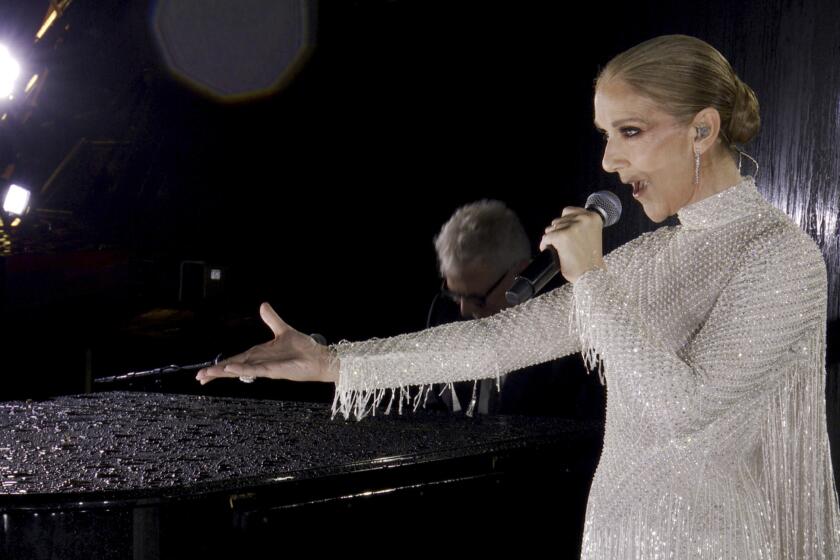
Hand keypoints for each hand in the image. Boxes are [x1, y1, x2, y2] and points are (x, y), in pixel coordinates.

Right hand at [195, 302, 337, 384]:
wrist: (319, 357)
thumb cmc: (304, 348)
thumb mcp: (283, 329)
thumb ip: (271, 319)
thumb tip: (263, 305)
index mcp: (259, 354)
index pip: (236, 359)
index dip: (221, 365)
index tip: (205, 371)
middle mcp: (260, 362)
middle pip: (233, 367)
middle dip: (216, 372)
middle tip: (199, 378)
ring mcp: (266, 367)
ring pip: (240, 370)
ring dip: (224, 372)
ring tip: (207, 375)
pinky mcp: (274, 371)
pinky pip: (255, 370)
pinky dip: (243, 369)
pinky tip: (231, 369)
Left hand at [539, 206, 605, 282]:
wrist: (592, 274)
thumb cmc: (591, 259)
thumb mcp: (591, 234)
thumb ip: (581, 225)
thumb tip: (561, 222)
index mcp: (593, 217)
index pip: (568, 211)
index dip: (563, 222)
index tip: (564, 231)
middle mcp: (584, 219)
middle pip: (558, 220)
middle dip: (557, 231)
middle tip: (561, 244)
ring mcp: (572, 227)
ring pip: (551, 228)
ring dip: (551, 238)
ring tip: (557, 248)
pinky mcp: (562, 236)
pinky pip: (546, 238)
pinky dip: (545, 245)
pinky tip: (548, 250)